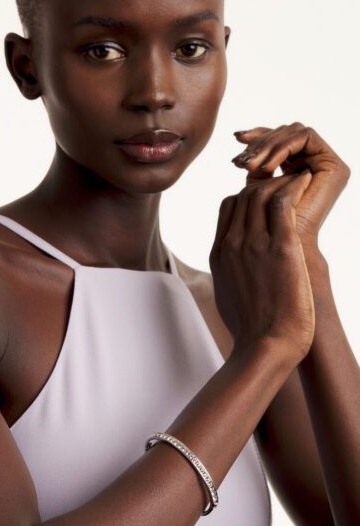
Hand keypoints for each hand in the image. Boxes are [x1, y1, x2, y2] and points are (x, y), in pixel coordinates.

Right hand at [210, 172, 314, 363]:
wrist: (264, 346)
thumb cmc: (250, 329)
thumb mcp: (226, 295)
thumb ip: (227, 273)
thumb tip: (233, 271)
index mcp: (219, 254)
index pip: (229, 206)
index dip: (247, 196)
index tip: (266, 199)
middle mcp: (233, 243)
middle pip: (244, 195)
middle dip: (265, 185)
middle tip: (287, 184)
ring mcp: (255, 244)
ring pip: (262, 193)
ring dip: (281, 182)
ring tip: (299, 179)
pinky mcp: (282, 247)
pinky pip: (283, 203)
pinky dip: (294, 186)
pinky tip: (305, 181)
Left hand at [231, 123, 350, 248]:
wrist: (281, 255)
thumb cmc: (262, 229)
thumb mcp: (253, 189)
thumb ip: (253, 164)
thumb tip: (239, 135)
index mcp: (295, 168)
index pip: (276, 140)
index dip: (256, 137)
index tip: (235, 144)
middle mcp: (313, 163)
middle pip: (284, 133)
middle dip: (259, 143)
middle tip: (240, 161)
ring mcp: (326, 164)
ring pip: (293, 132)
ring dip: (267, 146)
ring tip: (249, 166)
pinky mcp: (334, 166)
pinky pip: (306, 137)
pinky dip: (283, 148)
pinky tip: (266, 167)